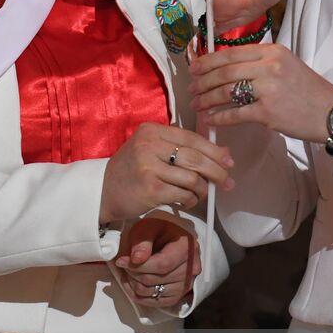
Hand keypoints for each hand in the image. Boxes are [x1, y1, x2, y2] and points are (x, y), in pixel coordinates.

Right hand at [100, 123, 232, 224]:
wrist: (103, 191)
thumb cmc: (132, 170)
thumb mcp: (150, 149)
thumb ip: (179, 147)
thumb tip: (221, 154)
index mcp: (151, 131)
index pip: (191, 138)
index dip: (214, 151)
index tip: (228, 161)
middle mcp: (149, 145)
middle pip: (196, 158)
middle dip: (216, 172)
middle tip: (226, 182)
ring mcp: (149, 167)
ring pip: (192, 178)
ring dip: (202, 190)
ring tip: (201, 194)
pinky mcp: (151, 189)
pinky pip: (183, 194)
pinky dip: (191, 200)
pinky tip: (187, 201)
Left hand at [114, 217, 198, 308]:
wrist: (168, 240)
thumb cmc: (159, 232)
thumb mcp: (148, 227)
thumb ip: (142, 241)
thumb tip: (136, 259)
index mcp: (187, 248)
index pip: (161, 265)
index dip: (138, 266)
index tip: (122, 261)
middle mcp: (191, 269)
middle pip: (154, 280)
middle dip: (133, 273)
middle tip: (124, 264)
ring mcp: (186, 285)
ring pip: (151, 293)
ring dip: (134, 284)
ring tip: (129, 271)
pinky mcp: (178, 296)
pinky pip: (154, 303)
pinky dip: (139, 295)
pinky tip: (133, 282)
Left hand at [189, 44, 332, 143]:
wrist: (332, 113)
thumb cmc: (307, 90)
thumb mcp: (286, 64)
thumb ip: (259, 62)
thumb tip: (225, 67)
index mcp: (272, 51)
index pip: (231, 53)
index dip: (207, 62)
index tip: (194, 69)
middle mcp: (269, 66)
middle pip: (224, 71)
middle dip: (202, 81)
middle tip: (191, 89)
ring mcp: (269, 89)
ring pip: (226, 92)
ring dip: (207, 99)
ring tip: (197, 105)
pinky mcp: (268, 112)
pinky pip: (235, 114)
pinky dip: (219, 117)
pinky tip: (209, 119)